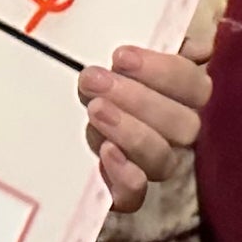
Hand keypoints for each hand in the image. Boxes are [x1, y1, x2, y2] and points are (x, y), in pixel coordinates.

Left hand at [79, 45, 209, 211]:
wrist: (42, 126)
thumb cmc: (95, 81)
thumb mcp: (121, 58)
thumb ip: (159, 44)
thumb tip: (200, 49)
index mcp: (180, 98)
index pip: (196, 87)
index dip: (164, 71)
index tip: (120, 55)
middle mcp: (173, 136)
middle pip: (185, 126)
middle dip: (139, 100)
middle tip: (94, 79)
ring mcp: (149, 167)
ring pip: (163, 160)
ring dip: (131, 132)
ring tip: (95, 109)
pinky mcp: (120, 194)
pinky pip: (135, 197)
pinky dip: (126, 176)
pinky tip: (107, 152)